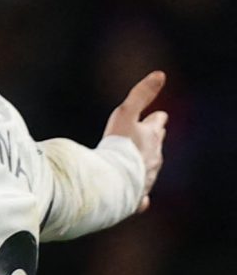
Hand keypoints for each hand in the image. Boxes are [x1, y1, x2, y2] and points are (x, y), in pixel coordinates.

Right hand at [103, 69, 168, 211]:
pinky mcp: (137, 196)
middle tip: (148, 137)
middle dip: (153, 140)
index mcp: (150, 137)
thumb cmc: (118, 146)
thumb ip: (141, 94)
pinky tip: (141, 200)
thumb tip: (161, 74)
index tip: (156, 116)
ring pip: (149, 168)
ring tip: (136, 164)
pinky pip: (141, 197)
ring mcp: (146, 177)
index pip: (158, 123)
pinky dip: (140, 196)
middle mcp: (153, 157)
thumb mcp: (126, 114)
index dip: (156, 119)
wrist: (113, 180)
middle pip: (157, 145)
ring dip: (144, 164)